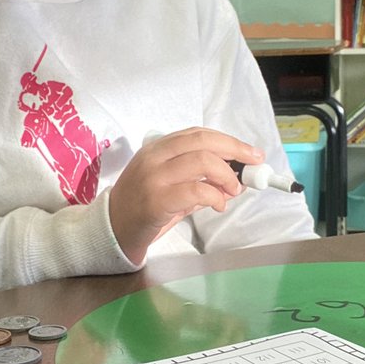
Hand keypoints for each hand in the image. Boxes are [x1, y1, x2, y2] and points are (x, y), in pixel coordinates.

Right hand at [108, 127, 263, 264]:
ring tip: (233, 191)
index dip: (228, 141)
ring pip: (203, 161)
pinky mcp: (157, 200)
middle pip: (204, 141)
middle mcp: (155, 157)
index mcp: (157, 148)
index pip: (198, 134)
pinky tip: (218, 205)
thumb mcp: (168, 183)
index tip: (249, 152)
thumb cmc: (142, 206)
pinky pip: (197, 190)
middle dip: (235, 151)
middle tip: (253, 166)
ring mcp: (154, 177)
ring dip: (227, 175)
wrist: (111, 229)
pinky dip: (216, 197)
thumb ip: (198, 177)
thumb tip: (235, 178)